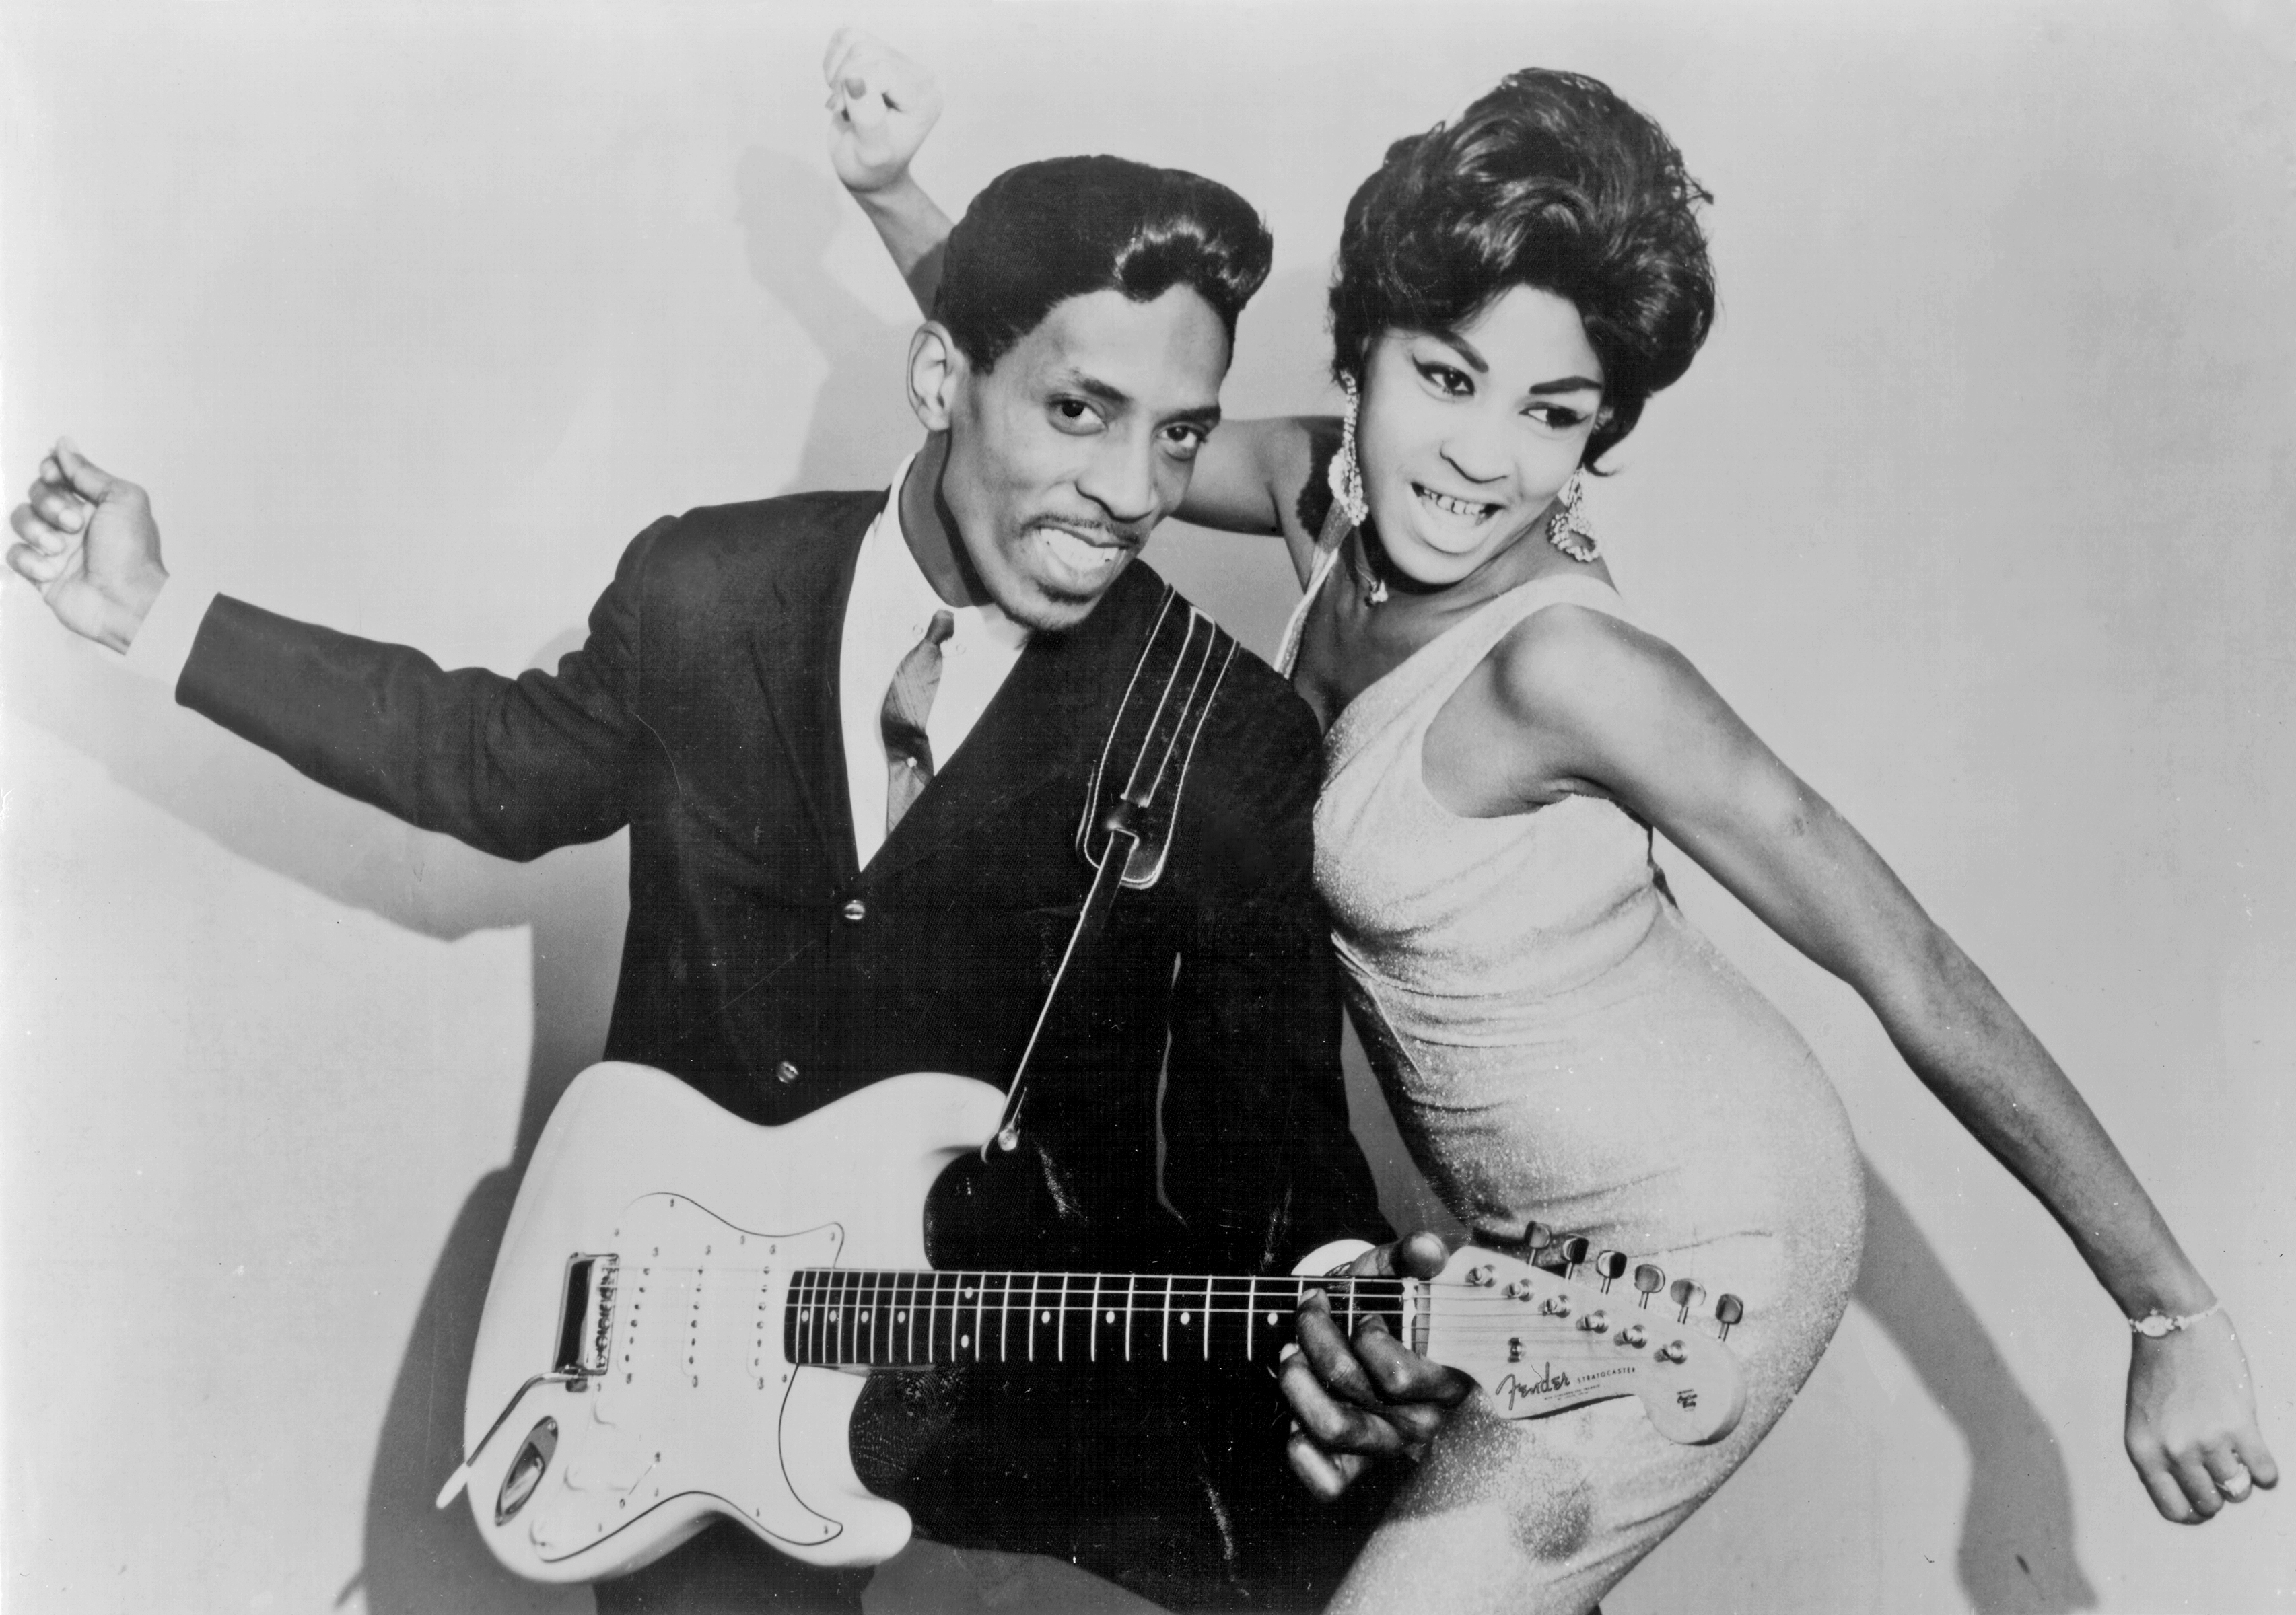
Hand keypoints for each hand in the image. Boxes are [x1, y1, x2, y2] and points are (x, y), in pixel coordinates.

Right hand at [7, 439, 167, 651]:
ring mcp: (56, 547)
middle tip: (74, 524)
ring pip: (20, 520)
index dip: (51, 471)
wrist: (128, 603)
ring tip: (61, 548)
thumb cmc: (133, 553)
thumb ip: (89, 472)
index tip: (56, 476)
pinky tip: (51, 572)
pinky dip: (29, 561)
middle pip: (37, 492)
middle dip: (49, 503)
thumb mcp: (122, 500)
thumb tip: (64, 444)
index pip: (58, 474)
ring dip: (37, 531)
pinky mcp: (41, 573)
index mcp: (95, 503)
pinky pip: (14, 554)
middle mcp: (74, 522)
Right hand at [821, 27, 940, 196]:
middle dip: (842, 81)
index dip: (852, 88)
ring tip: (846, 102)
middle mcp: (919, 76)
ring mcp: (900, 62)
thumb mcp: (870, 154)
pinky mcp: (880, 55)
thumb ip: (868, 120)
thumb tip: (855, 79)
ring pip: (854, 40)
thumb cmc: (870, 168)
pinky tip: (842, 88)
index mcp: (925, 97)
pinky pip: (846, 36)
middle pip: (865, 50)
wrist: (869, 170)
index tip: (842, 113)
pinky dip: (833, 62)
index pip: (881, 70)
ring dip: (837, 73)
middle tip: (844, 110)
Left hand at [1279, 1230, 1475, 1499]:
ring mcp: (1385, 1446)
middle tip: (1309, 1311)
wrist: (1360, 1328)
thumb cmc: (1384, 1301)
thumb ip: (1415, 1256)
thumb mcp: (1398, 1270)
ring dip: (1297, 1381)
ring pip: (1332, 1429)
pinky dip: (1301, 1450)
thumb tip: (1428, 1251)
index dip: (1368, 1337)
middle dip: (1317, 1338)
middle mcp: (1419, 1421)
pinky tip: (1292, 1416)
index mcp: (1444, 1380)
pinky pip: (1327, 1482)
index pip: (1397, 1377)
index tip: (1363, 1312)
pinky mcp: (1353, 1467)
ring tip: (1290, 1351)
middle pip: (1351, 1390)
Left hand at [2125, 1309, 2277, 1522]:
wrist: (2172, 1324)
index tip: (2204, 1500)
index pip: (2174, 1510)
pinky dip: (2266, 1470)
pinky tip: (2257, 1453)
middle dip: (2219, 1493)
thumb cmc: (2158, 1368)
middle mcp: (2173, 1452)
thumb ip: (2161, 1454)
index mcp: (2143, 1451)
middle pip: (2209, 1504)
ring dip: (2242, 1476)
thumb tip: (2191, 1490)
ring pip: (2238, 1490)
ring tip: (2236, 1452)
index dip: (2194, 1511)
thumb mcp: (2143, 1417)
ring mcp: (2207, 1440)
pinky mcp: (2239, 1425)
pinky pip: (2265, 1473)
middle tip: (2222, 1471)